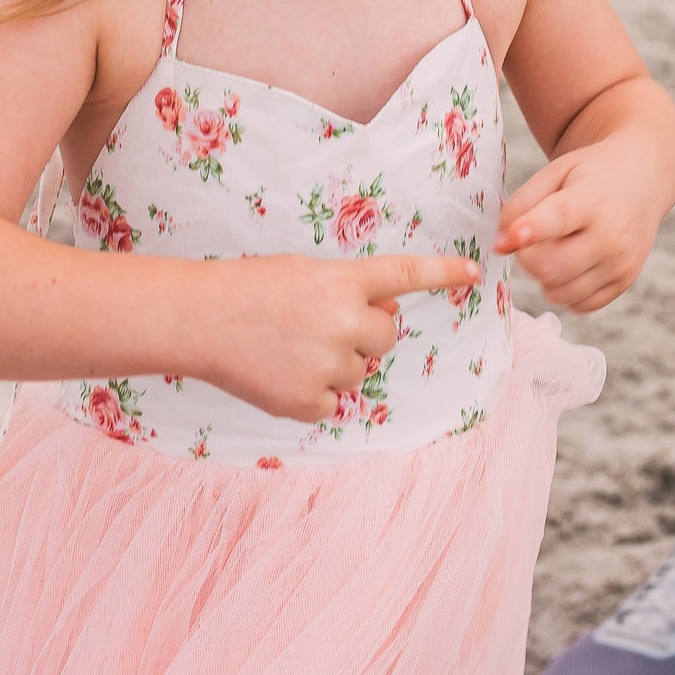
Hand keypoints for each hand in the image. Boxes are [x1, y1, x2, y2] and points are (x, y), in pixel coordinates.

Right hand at [194, 252, 480, 422]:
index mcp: (343, 281)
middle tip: (319, 324)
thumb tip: (383, 318)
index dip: (443, 273)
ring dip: (335, 363)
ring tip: (290, 346)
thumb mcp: (305, 275)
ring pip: (359, 371)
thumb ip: (348, 293)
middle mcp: (345, 321)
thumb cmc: (250, 290)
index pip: (406, 274)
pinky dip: (312, 392)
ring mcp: (329, 365)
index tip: (474, 272)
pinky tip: (281, 372)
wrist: (199, 320)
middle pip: (386, 336)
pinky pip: (334, 402)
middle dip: (363, 332)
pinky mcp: (309, 401)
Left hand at [494, 135, 665, 312]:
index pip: (560, 217)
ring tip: (553, 250)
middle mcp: (612, 235)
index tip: (512, 236)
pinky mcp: (624, 282)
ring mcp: (621, 263)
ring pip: (561, 293)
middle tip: (529, 242)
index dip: (532, 229)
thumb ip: (521, 204)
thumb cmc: (589, 176)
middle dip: (527, 259)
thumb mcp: (554, 173)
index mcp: (592, 199)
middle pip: (553, 267)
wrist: (642, 180)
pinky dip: (565, 291)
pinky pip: (579, 305)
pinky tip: (570, 265)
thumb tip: (501, 245)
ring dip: (544, 277)